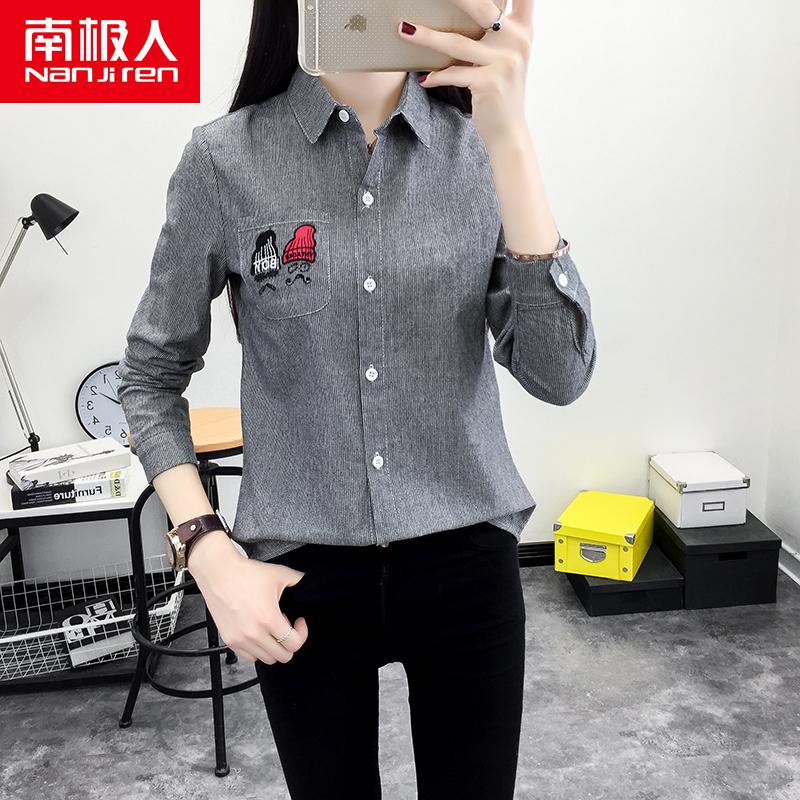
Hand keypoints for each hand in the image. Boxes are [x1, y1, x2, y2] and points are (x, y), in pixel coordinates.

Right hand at [189, 538, 308, 664]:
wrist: (219, 572)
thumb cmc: (246, 573)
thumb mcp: (280, 574)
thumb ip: (299, 581)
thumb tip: (311, 585)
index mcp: (268, 618)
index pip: (294, 644)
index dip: (302, 633)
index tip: (299, 622)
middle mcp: (253, 633)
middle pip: (282, 656)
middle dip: (289, 642)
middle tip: (285, 625)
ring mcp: (240, 639)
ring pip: (266, 659)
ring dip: (274, 646)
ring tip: (270, 627)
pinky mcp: (229, 640)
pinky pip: (249, 657)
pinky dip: (258, 650)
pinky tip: (259, 633)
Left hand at [397, 0, 533, 143]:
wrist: (508, 131)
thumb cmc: (501, 91)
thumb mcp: (505, 57)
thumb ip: (496, 33)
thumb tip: (463, 12)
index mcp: (522, 30)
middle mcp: (516, 41)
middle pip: (481, 8)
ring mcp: (504, 62)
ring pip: (457, 43)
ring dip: (427, 37)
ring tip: (405, 30)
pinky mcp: (489, 83)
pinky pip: (454, 73)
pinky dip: (436, 76)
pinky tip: (424, 78)